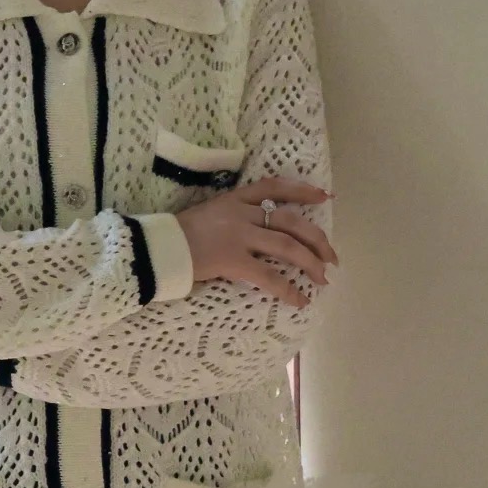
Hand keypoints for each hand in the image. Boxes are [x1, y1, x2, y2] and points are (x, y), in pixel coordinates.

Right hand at [176, 176, 339, 309]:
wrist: (157, 247)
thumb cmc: (177, 235)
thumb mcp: (207, 213)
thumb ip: (232, 218)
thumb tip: (255, 232)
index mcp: (234, 199)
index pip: (273, 186)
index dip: (302, 191)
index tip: (324, 196)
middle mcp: (241, 213)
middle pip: (290, 221)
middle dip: (316, 239)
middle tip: (331, 256)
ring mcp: (238, 236)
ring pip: (287, 246)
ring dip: (310, 263)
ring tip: (323, 278)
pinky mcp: (233, 260)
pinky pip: (269, 276)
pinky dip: (288, 290)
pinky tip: (299, 300)